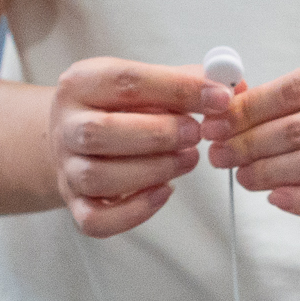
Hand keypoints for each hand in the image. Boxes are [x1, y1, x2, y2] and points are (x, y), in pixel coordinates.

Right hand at [47, 57, 216, 237]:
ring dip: (153, 170)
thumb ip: (185, 81)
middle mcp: (65, 125)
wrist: (74, 136)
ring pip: (97, 177)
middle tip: (196, 134)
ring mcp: (66, 167)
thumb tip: (234, 87)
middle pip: (100, 132)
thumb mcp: (143, 82)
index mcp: (81, 83)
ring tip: (187, 160)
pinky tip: (163, 192)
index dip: (178, 89)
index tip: (219, 98)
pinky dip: (134, 212)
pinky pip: (95, 219)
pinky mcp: (75, 203)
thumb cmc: (117, 107)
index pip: (125, 82)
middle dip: (159, 134)